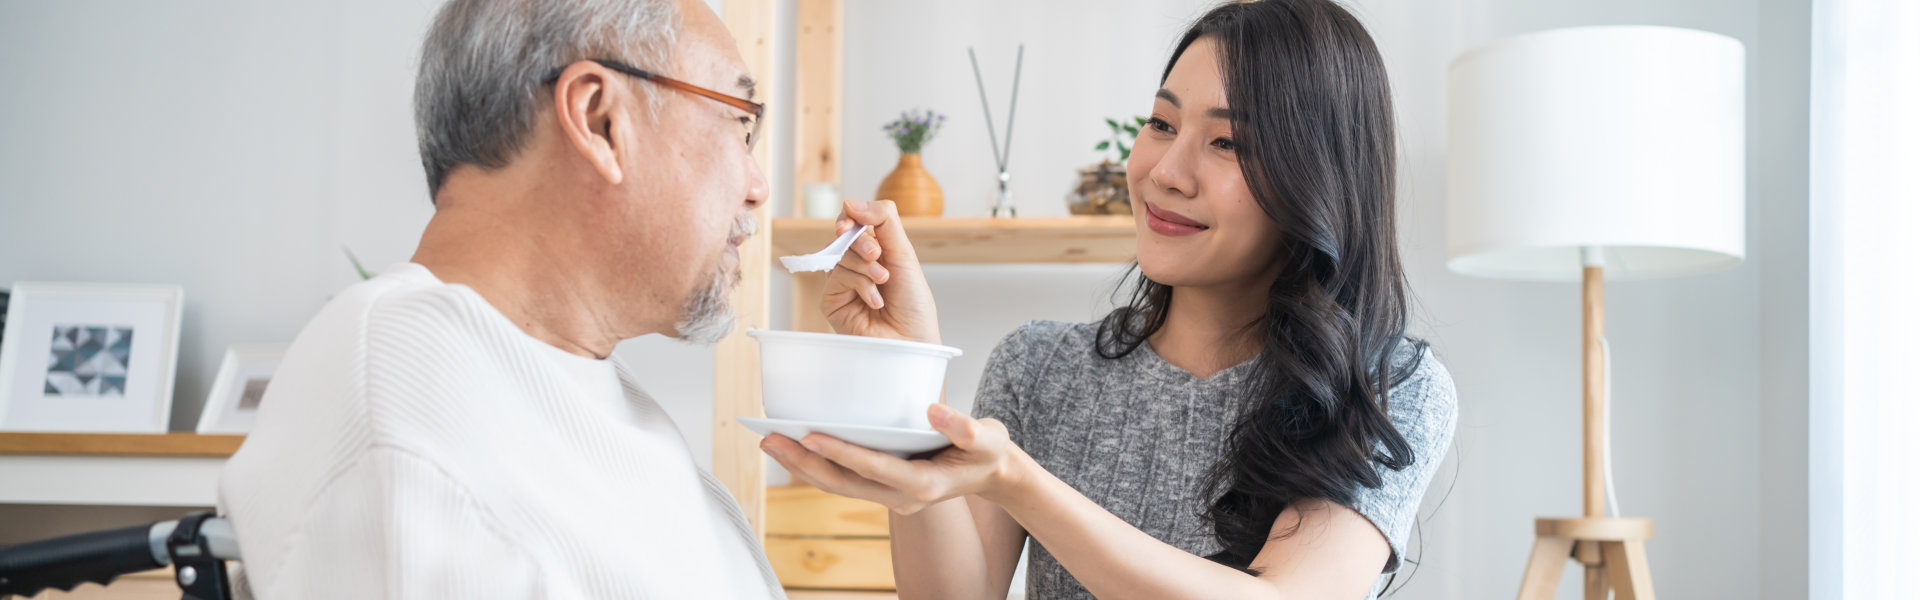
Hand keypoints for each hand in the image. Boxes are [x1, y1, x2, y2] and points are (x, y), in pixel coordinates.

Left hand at [761, 404, 1028, 514]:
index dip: (840, 452)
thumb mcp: (987, 438)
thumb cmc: (987, 451)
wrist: (992, 474)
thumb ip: (964, 428)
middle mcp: (901, 496)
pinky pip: (844, 480)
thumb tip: (934, 411)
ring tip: (771, 442)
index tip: (809, 436)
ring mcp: (890, 496)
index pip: (872, 467)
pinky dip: (818, 465)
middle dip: (803, 463)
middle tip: (769, 439)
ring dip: (802, 466)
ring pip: (838, 485)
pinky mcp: (884, 488)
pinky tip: (796, 448)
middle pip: (843, 483)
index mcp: (923, 484)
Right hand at [821, 199, 940, 344]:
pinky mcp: (832, 301)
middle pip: (844, 236)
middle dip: (861, 242)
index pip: (854, 222)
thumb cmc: (913, 302)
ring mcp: (843, 283)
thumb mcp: (904, 253)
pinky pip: (836, 278)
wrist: (912, 338)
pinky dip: (859, 285)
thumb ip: (883, 221)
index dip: (851, 217)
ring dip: (865, 267)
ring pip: (840, 256)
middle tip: (877, 255)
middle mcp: (857, 265)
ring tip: (883, 282)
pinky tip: (874, 300)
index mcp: (876, 251)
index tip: (853, 219)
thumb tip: (850, 202)